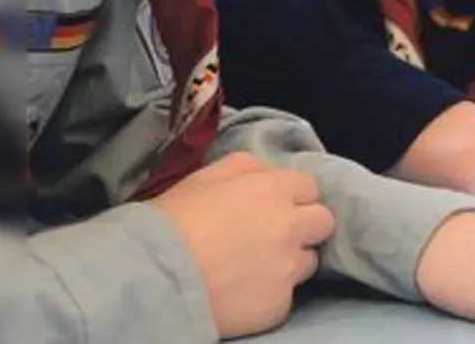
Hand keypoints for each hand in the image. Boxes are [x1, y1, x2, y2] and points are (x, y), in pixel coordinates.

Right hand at [153, 152, 335, 337]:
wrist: (151, 278)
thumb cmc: (170, 222)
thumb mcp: (204, 177)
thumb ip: (245, 168)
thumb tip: (267, 172)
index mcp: (274, 190)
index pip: (310, 187)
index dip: (292, 197)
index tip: (273, 207)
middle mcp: (292, 227)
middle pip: (323, 222)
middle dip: (304, 226)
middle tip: (273, 236)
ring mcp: (289, 269)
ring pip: (309, 261)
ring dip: (290, 262)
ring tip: (253, 268)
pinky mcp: (279, 305)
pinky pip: (285, 297)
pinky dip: (268, 295)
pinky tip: (241, 293)